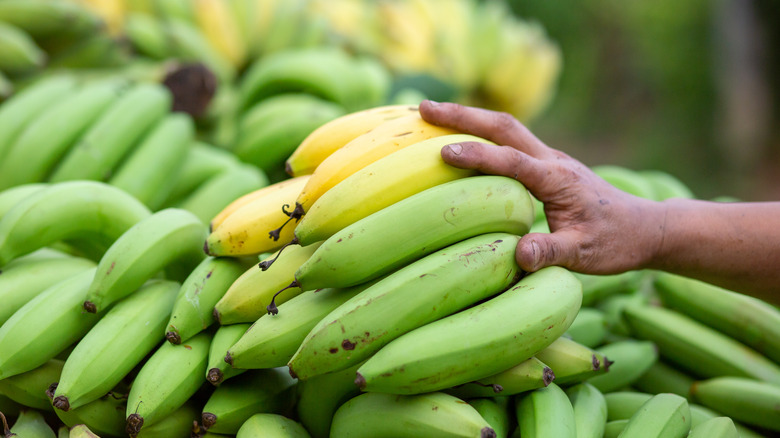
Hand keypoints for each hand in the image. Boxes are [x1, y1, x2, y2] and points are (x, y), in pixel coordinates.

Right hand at [419, 100, 665, 274]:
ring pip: (505, 127)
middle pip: (503, 126)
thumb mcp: (585, 255)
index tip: (443, 151)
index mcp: (558, 179)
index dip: (478, 156)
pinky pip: (509, 140)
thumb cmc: (615, 242)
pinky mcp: (545, 164)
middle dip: (462, 116)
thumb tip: (518, 256)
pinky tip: (461, 137)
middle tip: (422, 109)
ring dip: (468, 117)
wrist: (644, 227)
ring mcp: (548, 158)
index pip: (512, 161)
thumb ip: (552, 253)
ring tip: (430, 114)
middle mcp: (551, 160)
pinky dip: (480, 132)